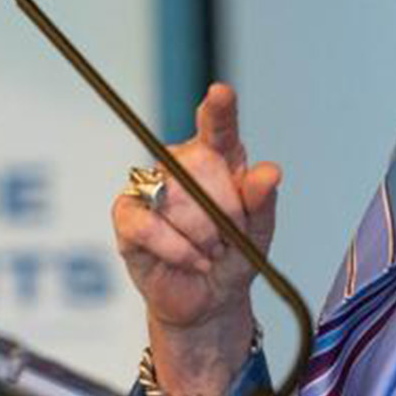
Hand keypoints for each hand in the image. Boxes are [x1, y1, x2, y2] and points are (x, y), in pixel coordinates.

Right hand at [111, 83, 279, 389]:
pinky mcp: (127, 215)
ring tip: (211, 252)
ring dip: (202, 235)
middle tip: (230, 236)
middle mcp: (180, 164)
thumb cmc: (233, 257)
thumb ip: (263, 202)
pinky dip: (177, 248)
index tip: (221, 94)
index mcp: (218, 158)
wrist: (209, 301)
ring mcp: (150, 187)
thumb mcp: (259, 234)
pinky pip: (149, 225)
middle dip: (223, 209)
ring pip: (175, 196)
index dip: (219, 110)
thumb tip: (268, 173)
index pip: (217, 127)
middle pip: (199, 164)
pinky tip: (192, 260)